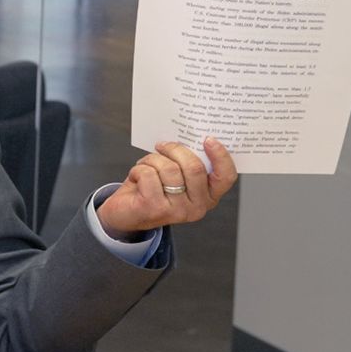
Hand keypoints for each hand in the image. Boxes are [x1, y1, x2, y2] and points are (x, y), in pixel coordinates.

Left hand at [97, 138, 238, 237]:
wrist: (124, 214)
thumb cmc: (151, 190)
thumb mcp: (176, 178)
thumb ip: (187, 164)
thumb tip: (188, 137)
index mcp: (208, 197)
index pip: (226, 177)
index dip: (221, 156)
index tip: (209, 139)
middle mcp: (197, 207)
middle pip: (195, 167)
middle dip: (175, 150)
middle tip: (162, 146)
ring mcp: (177, 210)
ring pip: (170, 169)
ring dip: (153, 160)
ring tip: (146, 165)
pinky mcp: (154, 208)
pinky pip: (149, 174)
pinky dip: (138, 169)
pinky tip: (135, 176)